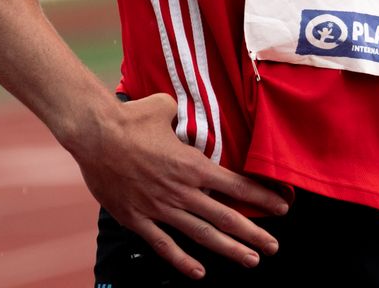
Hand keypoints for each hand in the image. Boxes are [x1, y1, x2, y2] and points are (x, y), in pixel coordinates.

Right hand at [68, 92, 288, 278]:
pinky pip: (164, 245)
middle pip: (226, 217)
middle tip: (274, 247)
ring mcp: (160, 208)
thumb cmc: (132, 118)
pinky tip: (199, 273)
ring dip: (228, 250)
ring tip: (251, 260)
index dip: (262, 198)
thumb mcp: (166, 108)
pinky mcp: (137, 218)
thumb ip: (182, 115)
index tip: (282, 207)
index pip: (237, 186)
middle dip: (253, 233)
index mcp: (193, 165)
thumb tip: (183, 109)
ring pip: (201, 235)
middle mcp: (182, 190)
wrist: (96, 135)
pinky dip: (182, 261)